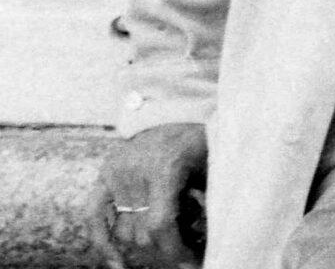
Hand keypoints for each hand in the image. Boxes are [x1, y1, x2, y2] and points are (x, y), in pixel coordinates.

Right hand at [91, 124, 207, 268]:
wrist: (176, 111)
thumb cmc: (201, 139)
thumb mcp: (213, 163)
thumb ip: (208, 197)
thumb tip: (212, 238)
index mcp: (165, 168)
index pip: (160, 224)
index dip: (175, 250)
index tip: (191, 261)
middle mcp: (135, 172)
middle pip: (141, 232)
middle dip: (164, 250)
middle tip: (184, 253)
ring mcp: (115, 174)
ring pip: (122, 230)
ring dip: (142, 246)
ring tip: (166, 246)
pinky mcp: (104, 174)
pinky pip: (92, 215)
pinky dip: (101, 241)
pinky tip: (116, 264)